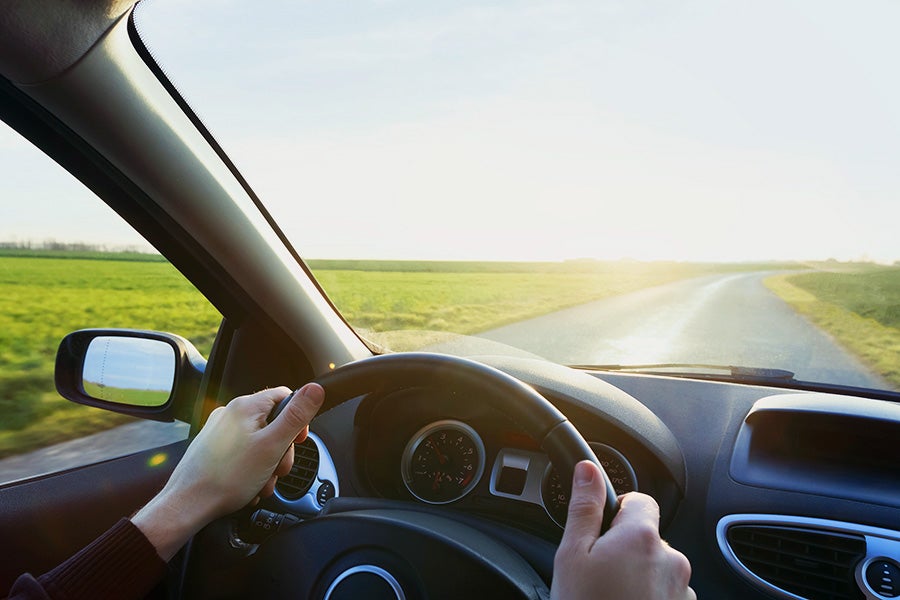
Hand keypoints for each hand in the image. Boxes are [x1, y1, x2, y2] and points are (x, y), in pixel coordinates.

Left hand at [132, 383, 324, 559]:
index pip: (285, 396)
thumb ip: (296, 416)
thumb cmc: (226, 479)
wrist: (188, 505)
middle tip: (278, 469)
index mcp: (245, 407)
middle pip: (273, 422)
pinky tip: (249, 486)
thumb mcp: (272, 446)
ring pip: (259, 441)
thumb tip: (315, 389)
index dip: (298, 419)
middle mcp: (230, 414)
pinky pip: (243, 453)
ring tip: (261, 483)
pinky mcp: (212, 448)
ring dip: (267, 464)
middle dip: (281, 449)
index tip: (298, 441)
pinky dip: (251, 468)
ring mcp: (219, 431)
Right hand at [551, 461, 693, 599]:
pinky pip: (667, 595)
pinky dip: (648, 599)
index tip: (600, 532)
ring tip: (609, 598)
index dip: (616, 511)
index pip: (639, 499)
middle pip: (648, 537)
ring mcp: (682, 591)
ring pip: (658, 569)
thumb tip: (588, 469)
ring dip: (638, 577)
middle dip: (625, 549)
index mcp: (642, 537)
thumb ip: (585, 508)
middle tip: (597, 574)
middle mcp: (672, 560)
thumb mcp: (572, 557)